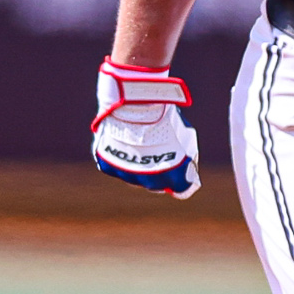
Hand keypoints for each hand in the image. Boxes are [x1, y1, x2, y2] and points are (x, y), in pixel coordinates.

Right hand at [92, 59, 200, 197]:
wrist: (135, 103)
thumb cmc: (163, 116)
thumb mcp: (183, 135)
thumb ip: (183, 153)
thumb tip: (184, 163)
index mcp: (174, 177)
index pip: (181, 190)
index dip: (182, 180)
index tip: (181, 173)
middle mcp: (151, 182)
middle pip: (157, 184)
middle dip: (159, 172)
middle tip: (157, 152)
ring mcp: (128, 175)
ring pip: (135, 176)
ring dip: (138, 164)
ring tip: (139, 142)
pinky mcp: (108, 165)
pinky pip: (116, 166)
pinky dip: (119, 157)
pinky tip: (123, 141)